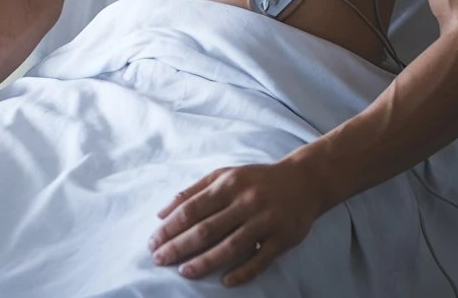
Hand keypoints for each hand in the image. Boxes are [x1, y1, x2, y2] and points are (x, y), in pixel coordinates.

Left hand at [148, 161, 327, 286]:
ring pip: (231, 246)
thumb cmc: (256, 180)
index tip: (153, 242)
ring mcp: (266, 221)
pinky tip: (224, 282)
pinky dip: (242, 272)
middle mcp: (246, 202)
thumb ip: (192, 191)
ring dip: (205, 261)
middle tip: (159, 260)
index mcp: (228, 185)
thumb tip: (161, 213)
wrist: (304, 182)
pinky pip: (260, 259)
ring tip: (184, 272)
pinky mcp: (283, 238)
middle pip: (207, 229)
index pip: (192, 209)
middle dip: (179, 246)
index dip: (170, 227)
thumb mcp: (223, 175)